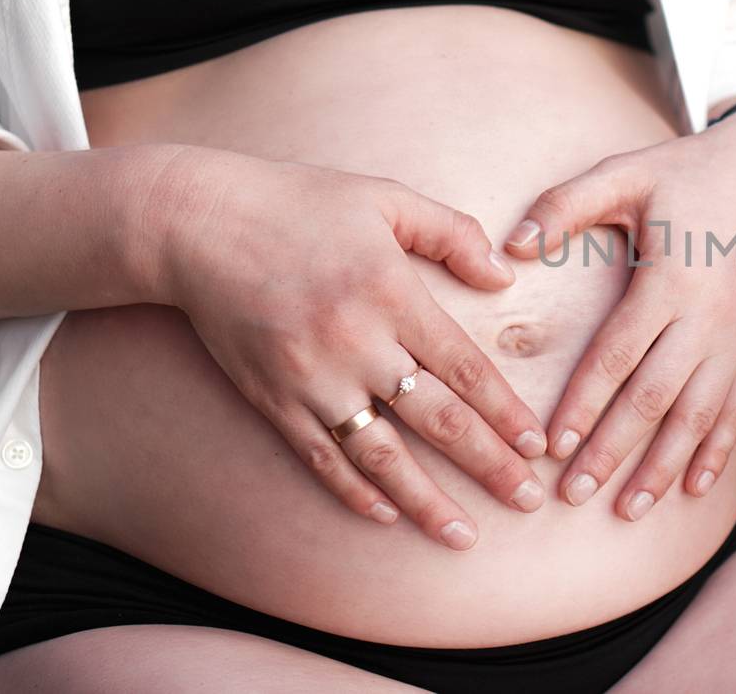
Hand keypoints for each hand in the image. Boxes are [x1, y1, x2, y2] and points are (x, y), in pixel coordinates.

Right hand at [146, 145, 548, 549]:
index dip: (505, 412)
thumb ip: (451, 232)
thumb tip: (502, 280)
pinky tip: (387, 516)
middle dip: (488, 465)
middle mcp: (357, 343)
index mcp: (393, 293)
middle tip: (527, 502)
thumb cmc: (299, 203)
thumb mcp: (385, 198)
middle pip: (436, 418)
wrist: (197, 224)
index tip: (538, 447)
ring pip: (381, 454)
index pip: (465, 367)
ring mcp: (312, 377)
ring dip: (426, 501)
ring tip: (463, 537)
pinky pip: (320, 456)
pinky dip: (353, 490)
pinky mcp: (272, 398)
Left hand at [503, 102, 735, 520]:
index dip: (584, 404)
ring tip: (630, 508)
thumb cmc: (682, 174)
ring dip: (664, 465)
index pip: (618, 355)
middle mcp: (712, 315)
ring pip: (701, 415)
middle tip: (575, 494)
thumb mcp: (622, 174)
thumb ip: (564, 206)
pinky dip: (717, 452)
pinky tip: (691, 486)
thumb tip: (511, 248)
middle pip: (657, 397)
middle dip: (615, 451)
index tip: (552, 446)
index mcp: (671, 278)